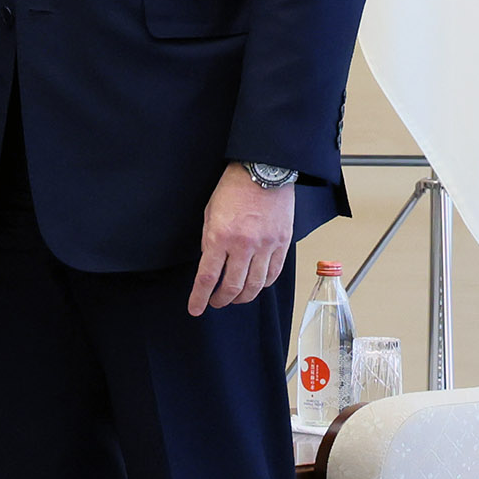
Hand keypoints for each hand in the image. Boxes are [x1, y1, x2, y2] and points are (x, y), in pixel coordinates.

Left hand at [188, 164, 295, 316]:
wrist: (263, 170)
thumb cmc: (233, 188)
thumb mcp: (210, 213)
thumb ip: (209, 241)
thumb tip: (211, 265)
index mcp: (220, 236)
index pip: (207, 278)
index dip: (199, 298)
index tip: (195, 308)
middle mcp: (244, 245)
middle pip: (232, 287)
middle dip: (221, 300)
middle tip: (216, 302)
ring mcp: (266, 246)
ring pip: (255, 286)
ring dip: (243, 297)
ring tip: (235, 297)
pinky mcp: (282, 243)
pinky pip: (274, 274)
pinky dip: (263, 285)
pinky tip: (256, 285)